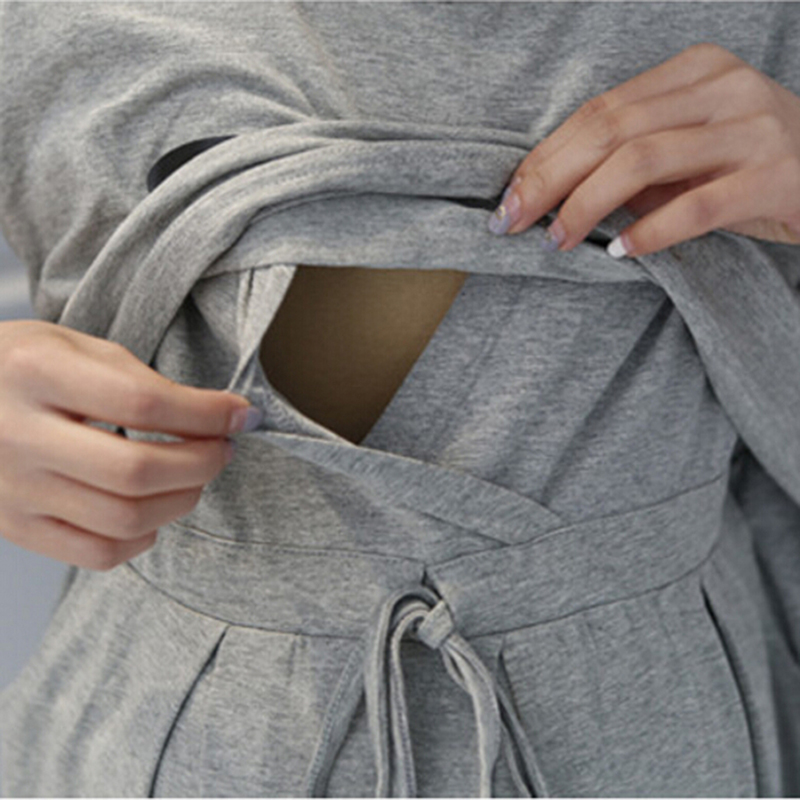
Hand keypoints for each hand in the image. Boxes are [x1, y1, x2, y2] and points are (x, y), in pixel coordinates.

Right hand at [0, 320, 260, 569]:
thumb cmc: (21, 366)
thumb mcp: (74, 346)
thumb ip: (140, 380)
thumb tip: (215, 416)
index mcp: (36, 373)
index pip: (143, 404)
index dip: (207, 414)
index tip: (241, 415)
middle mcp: (18, 435)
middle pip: (137, 471)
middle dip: (202, 462)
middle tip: (221, 448)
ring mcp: (13, 489)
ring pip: (124, 518)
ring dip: (181, 500)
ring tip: (194, 476)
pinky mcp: (14, 527)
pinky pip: (96, 553)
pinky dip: (141, 537)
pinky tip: (152, 511)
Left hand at [488, 42, 799, 258]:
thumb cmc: (754, 165)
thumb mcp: (692, 149)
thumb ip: (634, 160)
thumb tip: (556, 194)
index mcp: (696, 70)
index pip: (600, 110)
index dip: (545, 155)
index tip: (508, 197)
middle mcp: (724, 88)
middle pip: (610, 130)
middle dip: (549, 179)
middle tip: (512, 221)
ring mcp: (754, 128)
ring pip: (643, 161)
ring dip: (586, 205)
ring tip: (556, 239)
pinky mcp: (777, 176)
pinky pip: (696, 206)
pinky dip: (649, 232)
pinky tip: (618, 253)